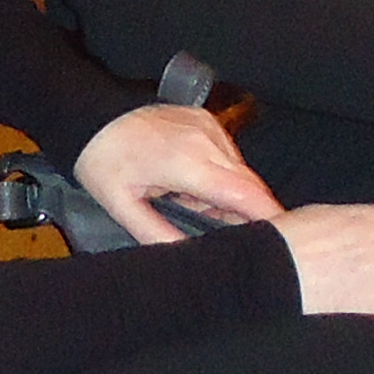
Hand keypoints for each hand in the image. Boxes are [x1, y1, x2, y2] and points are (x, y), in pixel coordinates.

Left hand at [70, 103, 280, 244]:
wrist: (91, 114)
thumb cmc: (103, 162)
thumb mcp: (123, 207)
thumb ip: (160, 236)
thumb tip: (193, 260)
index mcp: (187, 162)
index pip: (245, 194)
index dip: (270, 218)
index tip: (282, 242)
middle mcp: (206, 139)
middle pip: (251, 184)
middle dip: (250, 214)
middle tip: (231, 237)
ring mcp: (208, 126)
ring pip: (240, 171)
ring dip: (230, 196)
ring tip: (193, 207)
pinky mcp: (206, 120)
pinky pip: (227, 155)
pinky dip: (220, 176)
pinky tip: (193, 186)